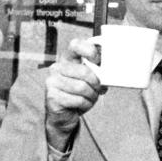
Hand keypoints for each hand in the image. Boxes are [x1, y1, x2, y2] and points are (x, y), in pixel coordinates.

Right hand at [44, 37, 105, 151]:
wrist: (65, 115)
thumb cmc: (80, 94)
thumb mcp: (91, 81)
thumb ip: (98, 72)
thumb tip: (110, 71)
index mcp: (67, 60)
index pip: (76, 45)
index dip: (89, 50)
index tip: (97, 59)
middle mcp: (57, 68)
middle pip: (85, 71)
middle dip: (96, 84)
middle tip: (97, 89)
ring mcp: (52, 82)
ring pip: (82, 87)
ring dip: (91, 95)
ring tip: (89, 97)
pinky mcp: (51, 96)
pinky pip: (78, 99)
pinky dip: (85, 104)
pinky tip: (81, 105)